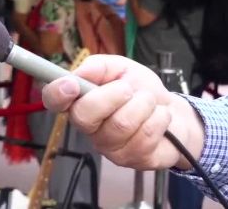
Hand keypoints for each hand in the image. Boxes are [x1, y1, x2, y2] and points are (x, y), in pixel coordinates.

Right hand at [41, 55, 204, 170]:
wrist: (175, 114)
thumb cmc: (141, 91)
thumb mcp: (121, 68)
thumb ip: (99, 66)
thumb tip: (79, 70)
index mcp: (79, 100)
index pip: (52, 100)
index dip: (56, 93)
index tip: (72, 84)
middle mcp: (87, 126)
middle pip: (83, 116)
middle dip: (111, 96)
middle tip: (128, 89)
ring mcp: (106, 145)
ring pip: (120, 125)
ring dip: (142, 105)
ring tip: (149, 102)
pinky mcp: (129, 160)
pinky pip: (143, 137)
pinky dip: (157, 119)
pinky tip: (158, 118)